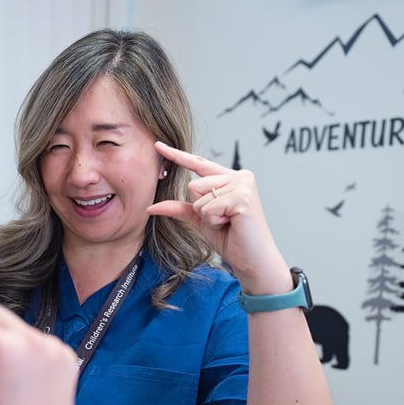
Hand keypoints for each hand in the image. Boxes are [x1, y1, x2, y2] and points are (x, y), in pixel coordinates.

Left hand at [148, 142, 289, 293]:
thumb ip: (179, 208)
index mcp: (230, 178)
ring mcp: (242, 185)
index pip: (199, 164)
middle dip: (200, 208)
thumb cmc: (231, 238)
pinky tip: (231, 224)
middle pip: (193, 184)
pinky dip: (214, 221)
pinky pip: (208, 208)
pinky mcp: (243, 198)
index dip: (177, 155)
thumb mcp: (200, 220)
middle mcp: (239, 176)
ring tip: (227, 222)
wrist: (252, 259)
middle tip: (222, 219)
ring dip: (208, 216)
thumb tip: (151, 206)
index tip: (158, 145)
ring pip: (199, 196)